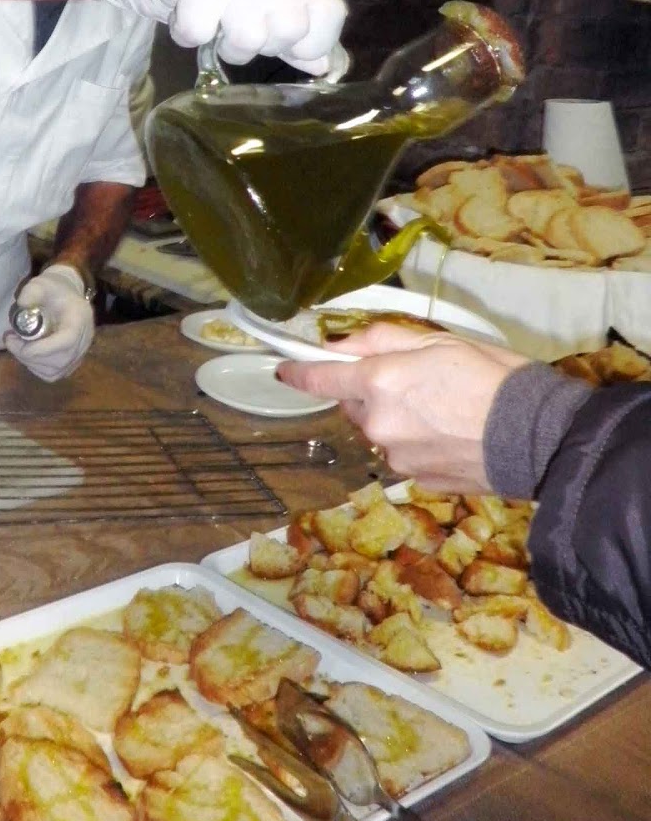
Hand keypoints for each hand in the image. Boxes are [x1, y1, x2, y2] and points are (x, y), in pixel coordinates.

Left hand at [4, 264, 94, 381]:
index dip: (41, 348)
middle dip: (30, 356)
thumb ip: (31, 291)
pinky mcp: (73, 362)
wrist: (67, 294)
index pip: (66, 342)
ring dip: (31, 363)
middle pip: (60, 361)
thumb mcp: (41, 283)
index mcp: (79, 319)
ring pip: (56, 371)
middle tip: (10, 341)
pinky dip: (37, 369)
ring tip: (17, 347)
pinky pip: (55, 374)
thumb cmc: (53, 289)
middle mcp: (84, 340)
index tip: (17, 341)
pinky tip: (28, 355)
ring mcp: (81, 353)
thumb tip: (21, 304)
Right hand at [95, 0, 346, 72]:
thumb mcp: (265, 14)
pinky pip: (200, 32)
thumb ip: (295, 40)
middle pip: (289, 30)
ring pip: (247, 37)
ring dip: (225, 46)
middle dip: (261, 46)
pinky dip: (189, 36)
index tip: (283, 45)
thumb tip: (324, 66)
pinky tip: (188, 16)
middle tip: (239, 31)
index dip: (309, 43)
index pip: (331, 15)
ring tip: (214, 25)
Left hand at [276, 324, 529, 488]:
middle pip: (354, 405)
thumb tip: (341, 344)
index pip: (320, 379)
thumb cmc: (492, 377)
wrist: (536, 437)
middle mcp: (378, 423)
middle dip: (369, 392)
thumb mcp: (438, 341)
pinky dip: (416, 443)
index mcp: (379, 381)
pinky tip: (449, 435)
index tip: (284, 369)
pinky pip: (403, 454)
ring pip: (379, 431)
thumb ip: (381, 341)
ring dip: (395, 419)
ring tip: (441, 410)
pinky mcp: (416, 479)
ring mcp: (396, 456)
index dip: (299, 372)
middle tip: (413, 381)